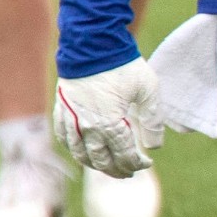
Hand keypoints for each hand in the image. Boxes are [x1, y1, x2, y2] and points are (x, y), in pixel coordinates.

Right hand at [53, 59, 164, 176]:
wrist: (92, 44)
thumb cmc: (123, 66)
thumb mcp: (148, 90)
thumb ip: (153, 120)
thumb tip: (154, 145)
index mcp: (110, 124)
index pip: (124, 155)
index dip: (136, 163)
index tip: (146, 162)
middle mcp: (87, 127)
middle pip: (101, 160)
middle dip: (117, 169)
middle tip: (129, 172)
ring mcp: (71, 120)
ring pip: (80, 154)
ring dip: (95, 164)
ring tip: (108, 167)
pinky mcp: (61, 110)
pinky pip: (65, 138)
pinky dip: (74, 149)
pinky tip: (82, 151)